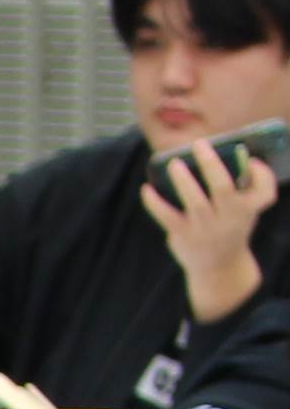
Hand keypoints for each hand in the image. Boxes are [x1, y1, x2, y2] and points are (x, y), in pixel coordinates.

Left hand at [144, 140, 277, 326]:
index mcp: (246, 210)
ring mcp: (204, 228)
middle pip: (222, 188)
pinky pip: (166, 216)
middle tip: (199, 144)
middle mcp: (227, 219)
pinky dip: (154, 202)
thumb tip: (241, 160)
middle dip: (211, 164)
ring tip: (174, 162)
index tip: (251, 159)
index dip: (261, 173)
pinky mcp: (183, 235)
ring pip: (194, 201)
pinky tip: (146, 188)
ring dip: (183, 180)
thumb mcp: (247, 209)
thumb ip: (248, 187)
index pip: (262, 191)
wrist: (219, 265)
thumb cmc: (233, 225)